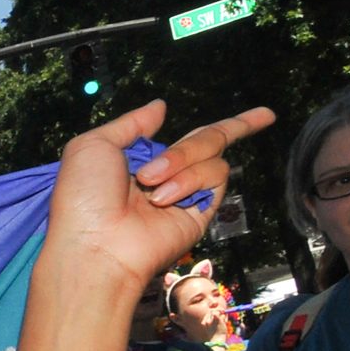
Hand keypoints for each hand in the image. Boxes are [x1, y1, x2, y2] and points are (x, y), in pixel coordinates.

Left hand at [40, 100, 275, 300]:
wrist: (95, 244)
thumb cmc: (83, 198)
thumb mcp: (93, 145)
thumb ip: (131, 123)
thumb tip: (160, 106)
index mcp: (142, 160)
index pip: (189, 136)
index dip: (228, 124)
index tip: (266, 115)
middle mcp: (168, 176)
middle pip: (210, 138)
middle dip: (218, 132)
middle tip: (153, 170)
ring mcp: (186, 194)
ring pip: (212, 153)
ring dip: (180, 160)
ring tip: (148, 185)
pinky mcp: (202, 211)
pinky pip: (213, 176)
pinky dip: (189, 180)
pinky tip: (162, 199)